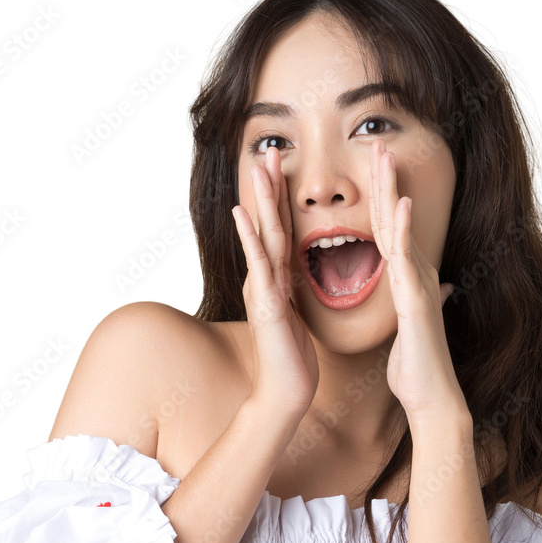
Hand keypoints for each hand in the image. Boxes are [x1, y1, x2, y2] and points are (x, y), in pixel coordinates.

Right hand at [231, 146, 318, 424]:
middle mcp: (266, 279)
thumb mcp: (298, 316)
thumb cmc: (295, 359)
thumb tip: (297, 278)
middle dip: (270, 187)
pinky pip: (259, 265)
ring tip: (258, 168)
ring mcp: (262, 289)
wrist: (287, 392)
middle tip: (271, 150)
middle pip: (269, 224)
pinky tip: (243, 214)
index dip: (283, 199)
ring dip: (261, 201)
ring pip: (263, 236)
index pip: (281, 231)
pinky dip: (251, 238)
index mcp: (278, 280)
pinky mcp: (265, 304)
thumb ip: (295, 293)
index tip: (285, 167)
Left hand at [369, 138, 468, 427]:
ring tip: (384, 157)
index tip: (371, 166)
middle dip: (386, 179)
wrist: (430, 396)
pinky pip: (407, 261)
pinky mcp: (416, 302)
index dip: (380, 197)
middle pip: (395, 219)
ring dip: (393, 191)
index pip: (388, 230)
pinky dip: (404, 233)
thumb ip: (418, 303)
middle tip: (376, 141)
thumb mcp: (410, 326)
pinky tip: (401, 206)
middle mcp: (413, 275)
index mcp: (405, 279)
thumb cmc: (415, 365)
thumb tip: (437, 289)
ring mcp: (417, 285)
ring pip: (401, 229)